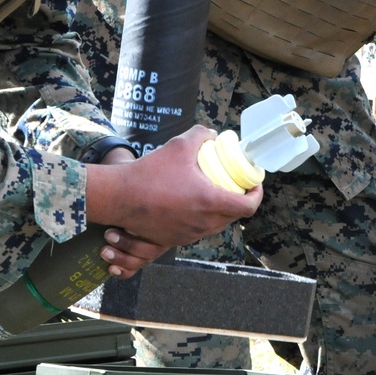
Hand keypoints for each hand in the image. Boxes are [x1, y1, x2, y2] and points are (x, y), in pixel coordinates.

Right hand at [85, 125, 261, 275]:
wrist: (119, 197)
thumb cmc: (149, 173)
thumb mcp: (178, 145)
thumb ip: (200, 135)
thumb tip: (212, 134)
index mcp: (210, 203)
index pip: (248, 207)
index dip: (256, 195)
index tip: (253, 184)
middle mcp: (203, 224)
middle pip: (233, 216)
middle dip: (238, 201)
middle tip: (234, 185)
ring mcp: (189, 235)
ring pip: (216, 225)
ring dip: (220, 210)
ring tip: (212, 192)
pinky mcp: (174, 240)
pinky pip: (198, 230)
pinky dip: (202, 218)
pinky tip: (192, 203)